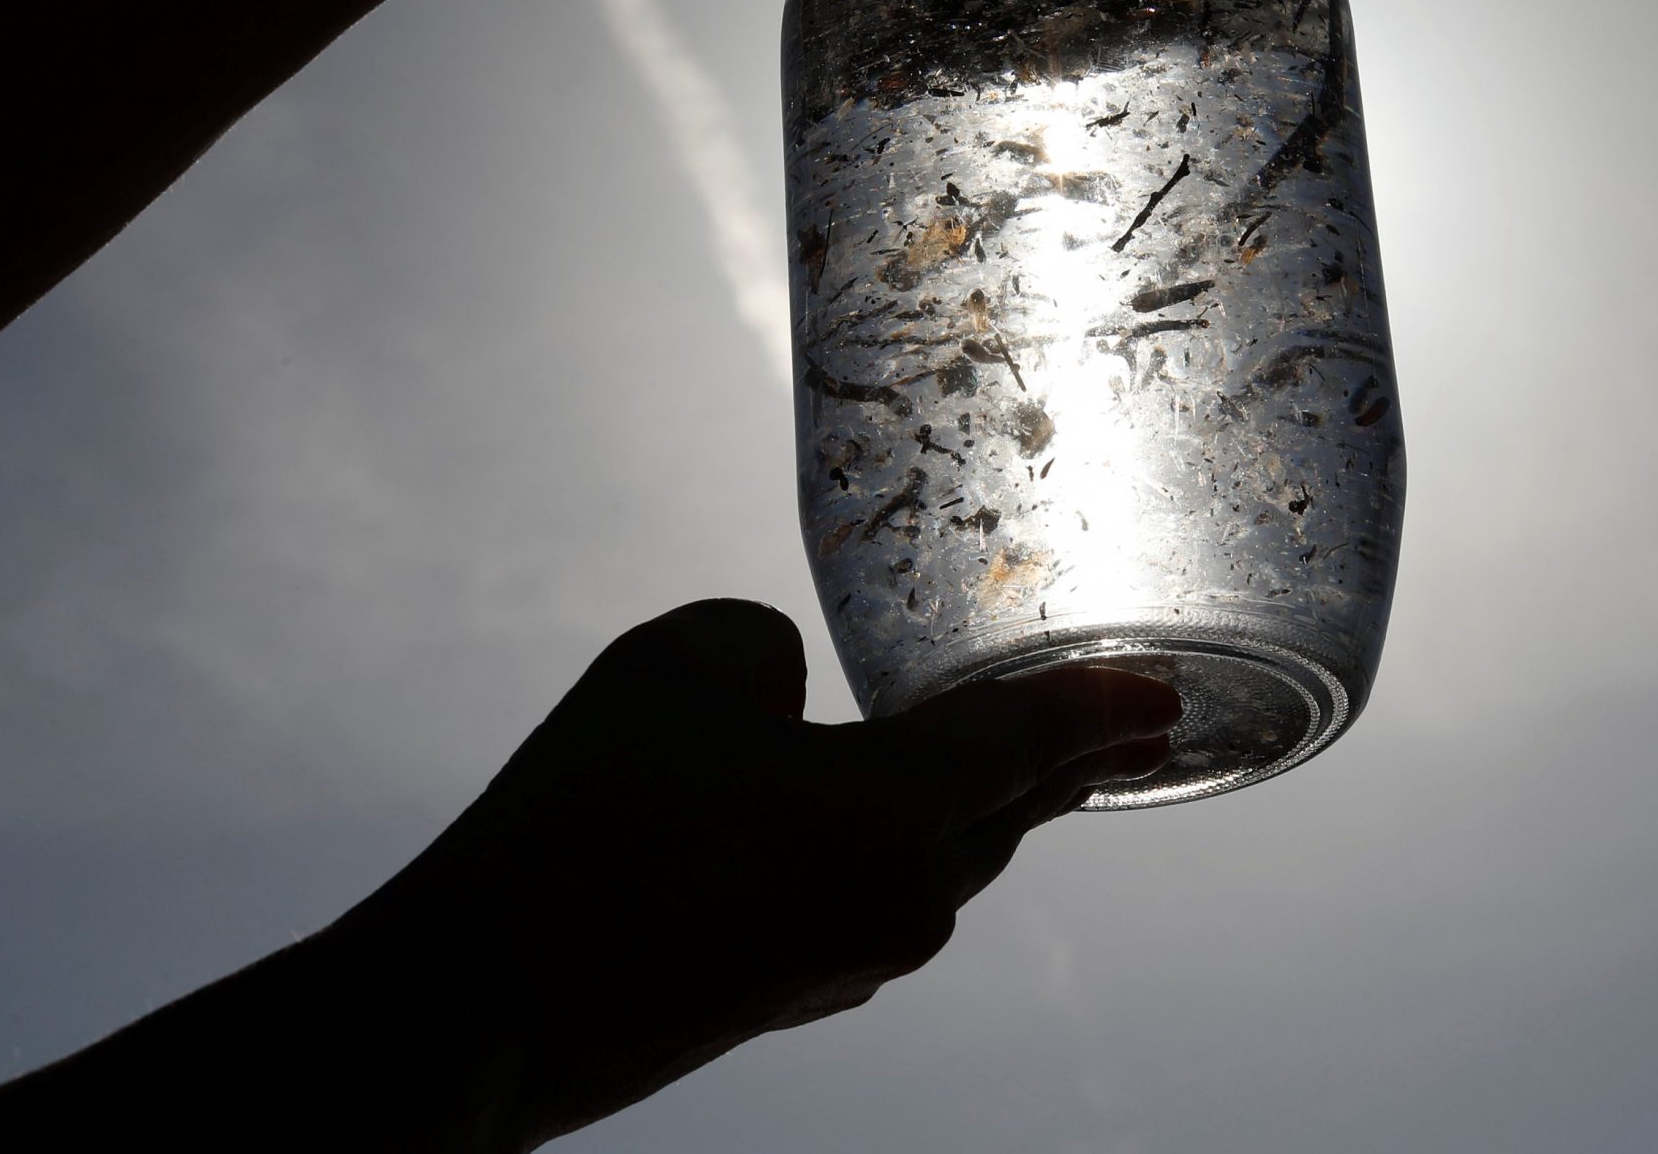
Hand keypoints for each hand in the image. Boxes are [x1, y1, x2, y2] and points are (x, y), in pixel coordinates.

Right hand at [333, 599, 1180, 1146]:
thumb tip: (791, 700)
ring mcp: (850, 965)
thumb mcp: (680, 666)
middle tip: (1127, 726)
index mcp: (897, 813)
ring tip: (993, 765)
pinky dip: (884, 855)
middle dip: (1063, 764)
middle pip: (1004, 813)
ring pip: (939, 867)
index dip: (1105, 703)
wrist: (486, 1003)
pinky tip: (847, 832)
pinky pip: (872, 905)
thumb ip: (770, 653)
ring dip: (967, 811)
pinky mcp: (793, 1000)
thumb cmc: (586, 822)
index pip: (1030, 739)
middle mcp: (903, 902)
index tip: (1171, 695)